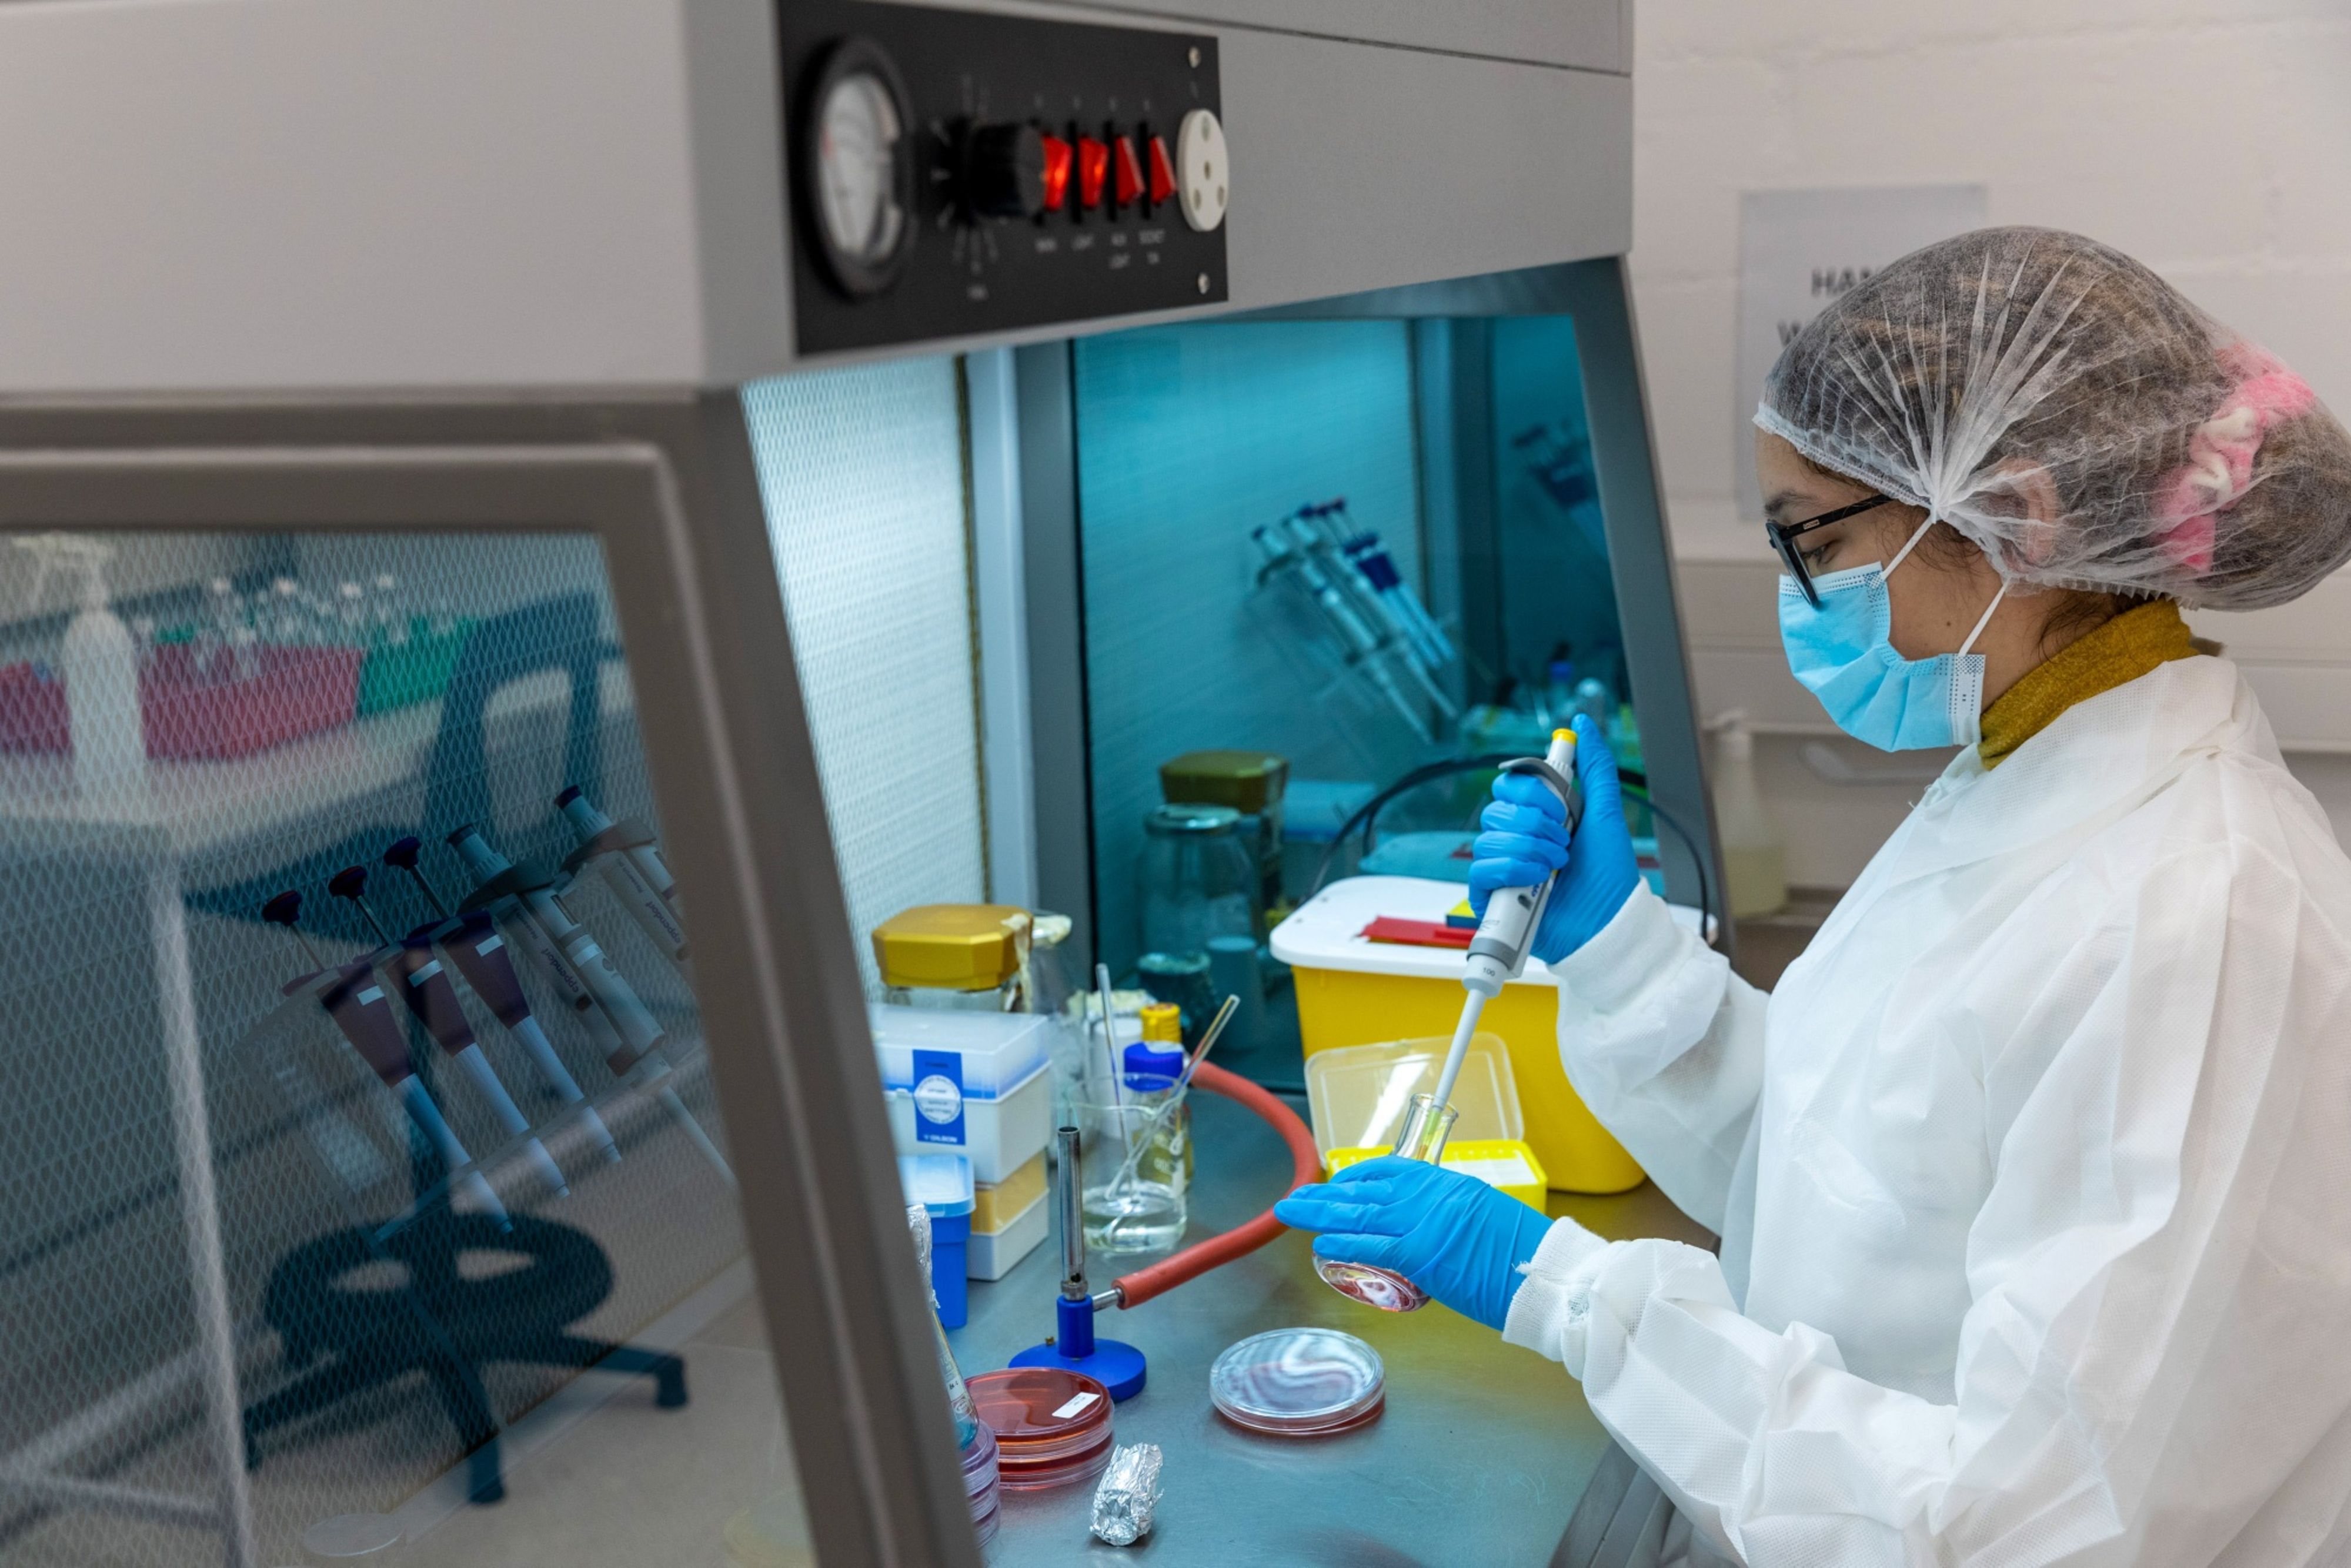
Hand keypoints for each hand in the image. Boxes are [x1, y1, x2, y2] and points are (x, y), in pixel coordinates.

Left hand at [1275, 1156, 1554, 1330]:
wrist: (1547, 1274)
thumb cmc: (1522, 1254)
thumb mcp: (1484, 1215)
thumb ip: (1450, 1215)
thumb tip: (1429, 1229)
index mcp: (1447, 1182)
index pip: (1390, 1170)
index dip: (1356, 1178)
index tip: (1336, 1184)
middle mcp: (1431, 1195)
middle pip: (1366, 1190)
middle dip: (1326, 1195)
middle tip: (1296, 1196)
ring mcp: (1424, 1222)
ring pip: (1360, 1213)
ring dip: (1320, 1214)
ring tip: (1291, 1212)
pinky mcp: (1420, 1253)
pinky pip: (1370, 1244)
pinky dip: (1341, 1242)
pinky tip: (1320, 1241)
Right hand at [1467, 713, 1639, 963]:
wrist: (1610, 924)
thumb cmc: (1610, 876)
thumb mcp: (1606, 814)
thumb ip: (1595, 767)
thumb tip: (1582, 724)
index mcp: (1538, 816)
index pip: (1509, 784)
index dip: (1530, 791)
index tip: (1559, 805)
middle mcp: (1517, 839)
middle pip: (1496, 810)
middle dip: (1534, 824)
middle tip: (1563, 842)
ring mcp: (1502, 868)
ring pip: (1489, 839)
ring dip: (1529, 850)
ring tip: (1557, 868)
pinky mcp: (1491, 897)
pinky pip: (1481, 870)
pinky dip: (1511, 871)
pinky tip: (1537, 882)